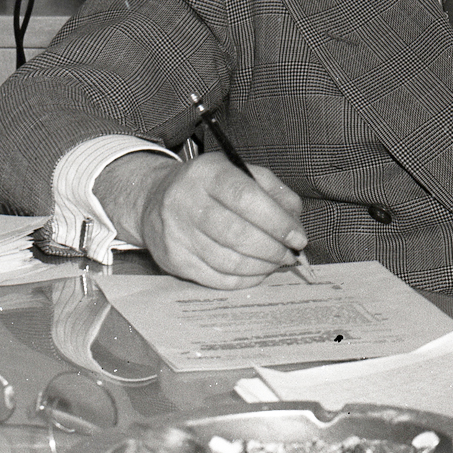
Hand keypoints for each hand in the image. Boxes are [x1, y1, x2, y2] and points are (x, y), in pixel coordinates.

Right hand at [101, 151, 310, 287]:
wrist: (154, 199)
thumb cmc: (210, 187)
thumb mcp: (241, 173)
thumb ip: (274, 191)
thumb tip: (295, 222)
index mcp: (207, 173)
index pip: (246, 197)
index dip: (277, 221)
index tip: (298, 237)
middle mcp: (185, 201)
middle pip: (237, 234)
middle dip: (272, 249)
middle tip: (290, 254)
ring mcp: (176, 233)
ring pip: (227, 260)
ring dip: (261, 266)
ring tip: (276, 262)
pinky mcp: (173, 260)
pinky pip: (216, 278)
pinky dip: (244, 279)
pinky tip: (257, 272)